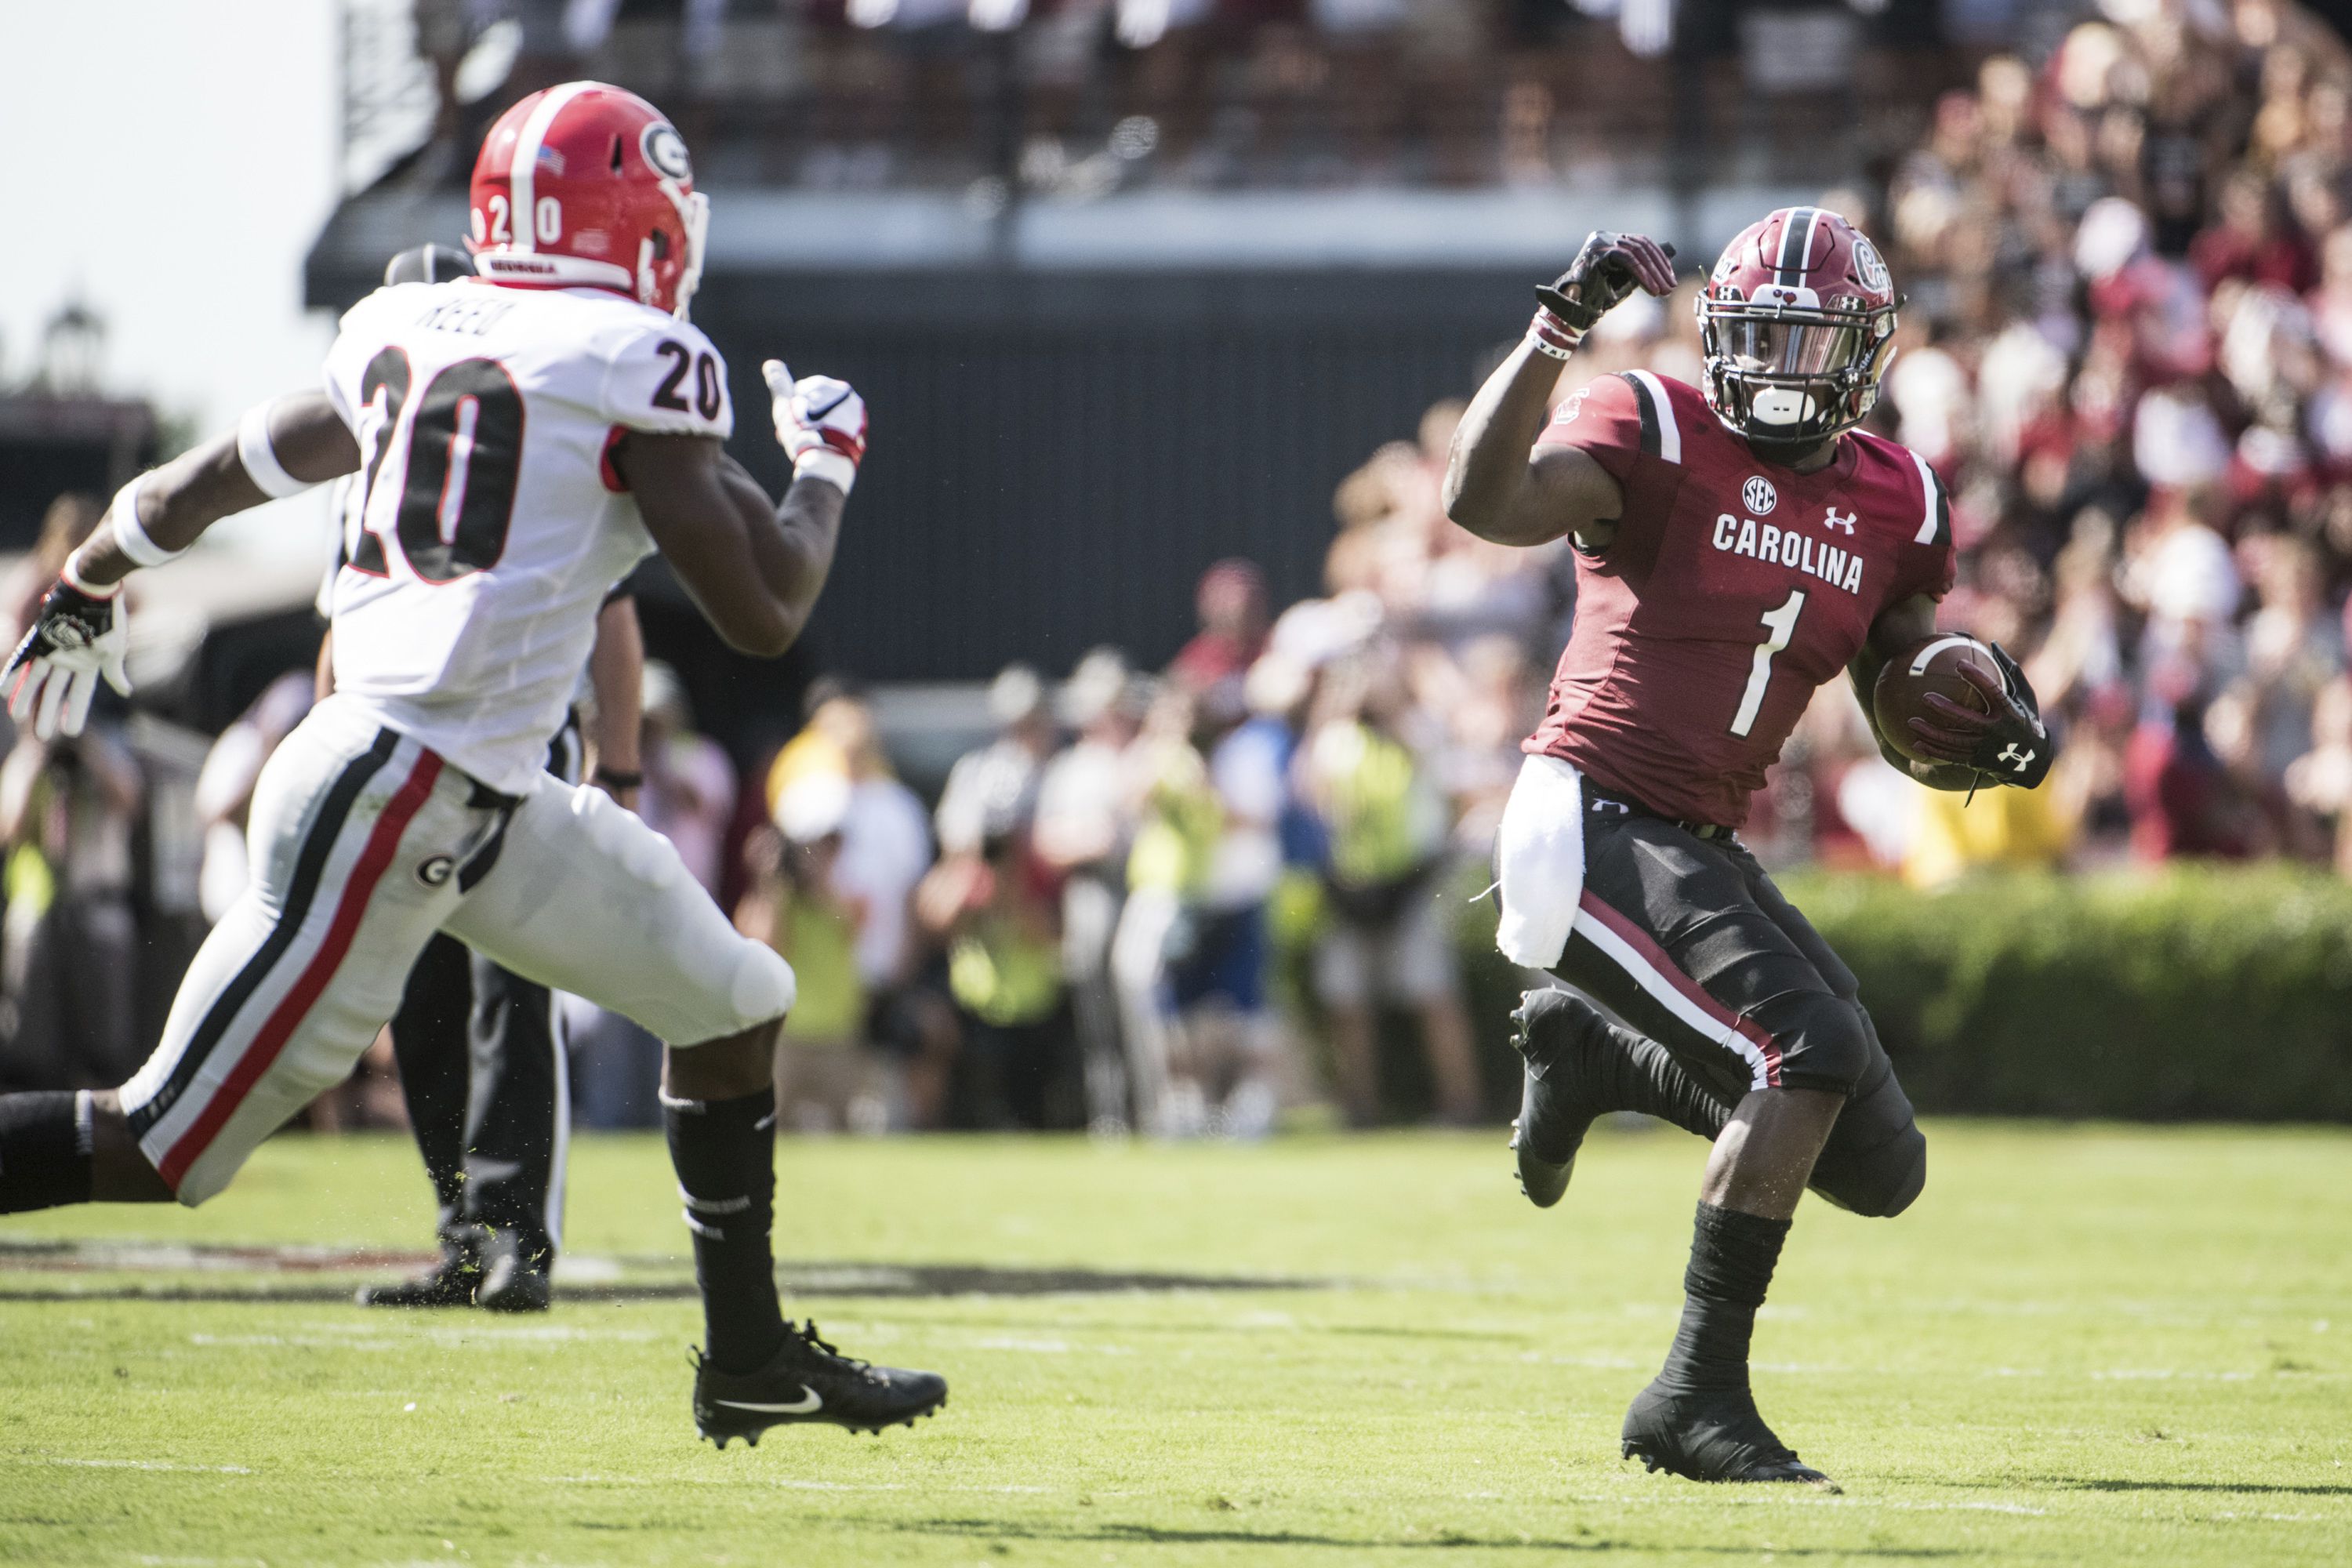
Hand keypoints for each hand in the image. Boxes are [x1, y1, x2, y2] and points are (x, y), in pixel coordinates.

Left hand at [4, 580, 129, 739]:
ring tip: (18, 717)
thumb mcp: (116, 648)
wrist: (94, 587)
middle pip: (56, 692)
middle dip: (48, 712)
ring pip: (37, 680)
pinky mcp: (40, 638)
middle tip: (41, 735)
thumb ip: (114, 672)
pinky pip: (22, 659)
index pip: (81, 694)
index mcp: (90, 664)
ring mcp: (53, 649)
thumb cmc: (109, 618)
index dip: (75, 713)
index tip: (70, 732)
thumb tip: (125, 691)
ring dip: (28, 698)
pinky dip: (13, 674)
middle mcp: (69, 660)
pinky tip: (4, 691)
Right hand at [763, 360, 866, 473]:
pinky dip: (827, 437)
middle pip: (818, 405)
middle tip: (796, 432)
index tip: (789, 419)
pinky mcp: (859, 437)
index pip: (806, 390)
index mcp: (837, 389)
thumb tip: (771, 363)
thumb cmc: (803, 432)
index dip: (793, 405)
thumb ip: (779, 384)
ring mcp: (858, 419)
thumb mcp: (786, 406)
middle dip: (805, 416)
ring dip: (815, 426)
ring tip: (806, 441)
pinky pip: (837, 433)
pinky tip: (818, 447)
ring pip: (828, 418)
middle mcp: (851, 401)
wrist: (826, 462)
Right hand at [1535, 232, 1678, 333]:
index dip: (1659, 260)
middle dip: (1660, 268)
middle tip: (1671, 287)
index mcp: (1608, 240)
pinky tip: (1653, 289)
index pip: (1641, 242)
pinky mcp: (1600, 251)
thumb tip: (1665, 264)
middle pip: (1642, 246)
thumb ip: (1639, 269)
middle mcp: (1604, 236)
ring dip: (1654, 274)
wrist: (1572, 310)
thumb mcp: (1624, 279)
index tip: (1670, 278)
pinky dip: (1644, 275)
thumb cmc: (1597, 297)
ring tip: (1664, 291)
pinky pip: (1629, 260)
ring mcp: (1600, 242)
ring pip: (1638, 252)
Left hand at [1905, 645, 2052, 787]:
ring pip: (1955, 740)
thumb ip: (2009, 671)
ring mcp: (1986, 749)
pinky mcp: (1977, 761)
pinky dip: (1934, 750)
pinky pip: (1952, 756)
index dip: (1977, 678)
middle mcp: (1998, 731)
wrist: (2032, 759)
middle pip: (1968, 720)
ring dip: (1932, 733)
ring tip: (1911, 722)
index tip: (1959, 663)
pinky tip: (1915, 743)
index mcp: (2010, 712)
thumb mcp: (2024, 696)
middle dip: (1946, 709)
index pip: (1993, 692)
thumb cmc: (2024, 718)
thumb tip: (1992, 644)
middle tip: (1925, 697)